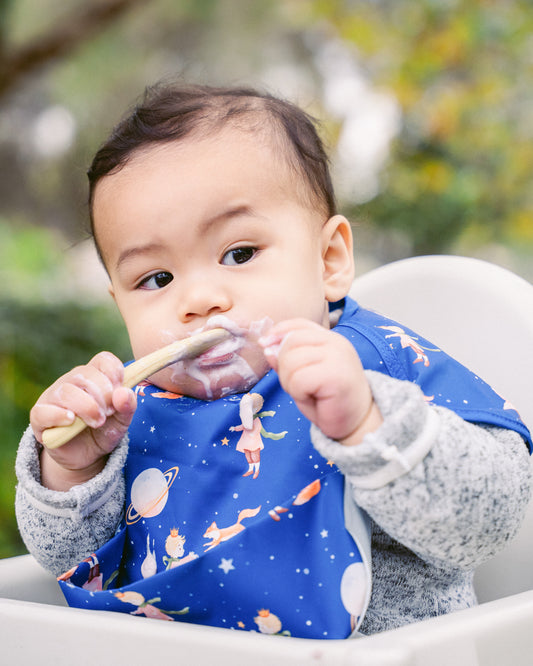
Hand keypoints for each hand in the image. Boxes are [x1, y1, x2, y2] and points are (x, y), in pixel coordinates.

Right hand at [30, 351, 136, 489]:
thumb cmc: (104, 430)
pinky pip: (43, 411)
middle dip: (103, 394)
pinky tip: (72, 421)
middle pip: (84, 373)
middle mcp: (71, 381)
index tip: (120, 390)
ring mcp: (53, 397)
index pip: (102, 360)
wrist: (87, 456)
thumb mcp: (122, 420)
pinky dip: (59, 416)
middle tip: (110, 412)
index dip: (114, 372)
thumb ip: (128, 406)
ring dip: (86, 406)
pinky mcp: (39, 416)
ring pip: (66, 391)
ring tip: (98, 421)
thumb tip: (124, 393)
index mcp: (93, 376)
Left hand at [259, 319, 381, 445]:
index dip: (277, 333)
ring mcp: (338, 356)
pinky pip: (298, 379)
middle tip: (298, 386)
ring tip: (307, 392)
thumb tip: (267, 347)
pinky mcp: (336, 374)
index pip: (298, 324)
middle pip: (289, 342)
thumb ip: (286, 360)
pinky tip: (314, 398)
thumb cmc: (328, 401)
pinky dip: (298, 393)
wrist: (357, 424)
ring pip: (291, 361)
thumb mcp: (302, 376)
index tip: (265, 346)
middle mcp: (336, 342)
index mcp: (329, 339)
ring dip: (290, 382)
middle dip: (283, 367)